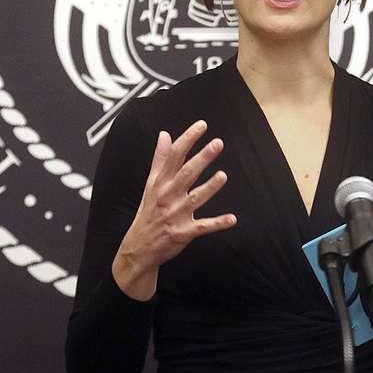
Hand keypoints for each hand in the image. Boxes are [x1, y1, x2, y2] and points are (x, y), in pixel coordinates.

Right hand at [112, 120, 233, 299]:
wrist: (139, 247)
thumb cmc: (148, 212)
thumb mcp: (150, 184)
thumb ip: (160, 159)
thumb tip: (164, 134)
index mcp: (160, 183)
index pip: (174, 156)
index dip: (188, 139)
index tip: (202, 125)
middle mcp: (167, 196)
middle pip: (186, 174)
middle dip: (202, 158)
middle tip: (218, 143)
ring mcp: (176, 215)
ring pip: (196, 199)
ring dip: (210, 188)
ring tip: (223, 176)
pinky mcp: (183, 232)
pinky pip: (203, 227)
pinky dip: (217, 223)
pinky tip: (232, 219)